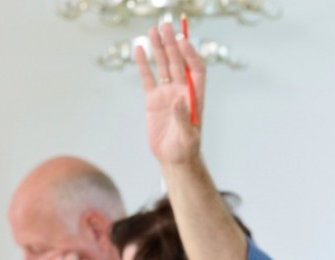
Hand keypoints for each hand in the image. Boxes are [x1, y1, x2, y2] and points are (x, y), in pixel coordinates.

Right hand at [134, 22, 204, 164]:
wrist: (173, 158)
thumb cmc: (185, 149)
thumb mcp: (187, 136)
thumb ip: (184, 118)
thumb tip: (179, 100)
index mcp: (195, 97)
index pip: (195, 70)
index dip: (191, 55)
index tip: (183, 41)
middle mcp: (181, 91)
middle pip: (178, 62)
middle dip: (173, 44)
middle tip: (165, 26)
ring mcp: (167, 93)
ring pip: (163, 66)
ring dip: (159, 48)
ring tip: (153, 30)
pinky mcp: (153, 99)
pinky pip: (148, 77)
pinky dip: (143, 64)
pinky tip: (139, 49)